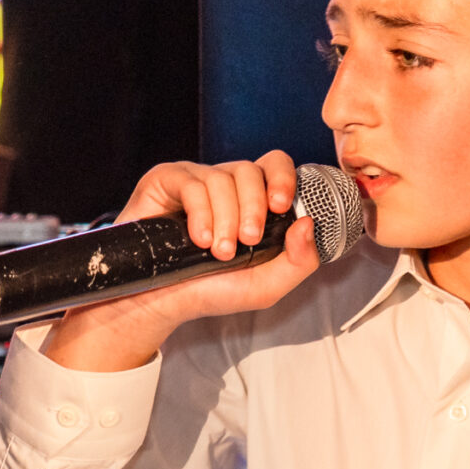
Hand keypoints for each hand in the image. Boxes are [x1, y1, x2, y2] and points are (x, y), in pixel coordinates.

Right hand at [42, 154, 322, 372]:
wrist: (160, 303)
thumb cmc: (210, 290)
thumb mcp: (265, 285)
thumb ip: (299, 261)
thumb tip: (309, 224)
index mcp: (251, 199)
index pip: (274, 165)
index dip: (283, 178)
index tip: (282, 205)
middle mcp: (224, 184)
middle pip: (250, 170)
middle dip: (254, 207)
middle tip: (247, 240)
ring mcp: (194, 180)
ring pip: (222, 178)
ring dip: (225, 218)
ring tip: (217, 251)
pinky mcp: (165, 181)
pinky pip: (191, 183)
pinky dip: (201, 213)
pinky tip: (198, 239)